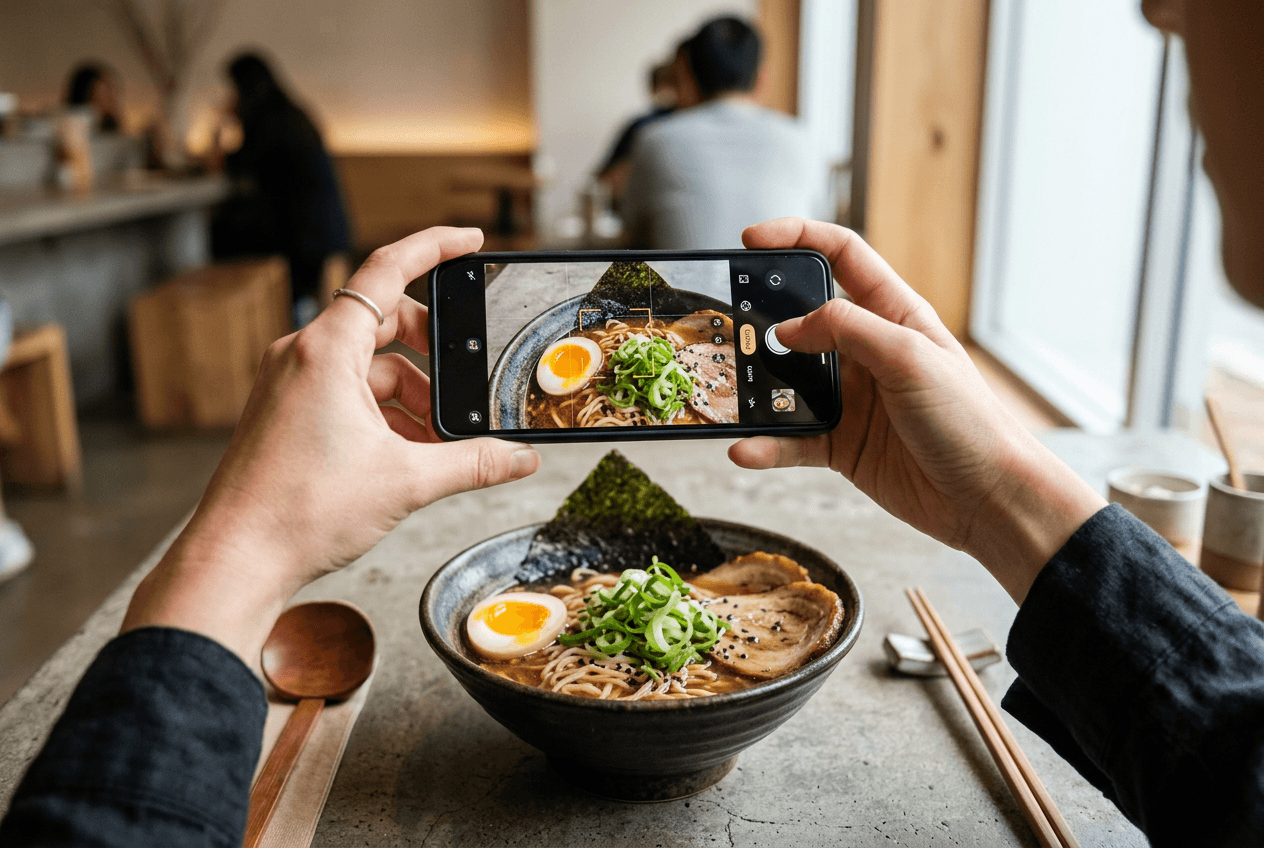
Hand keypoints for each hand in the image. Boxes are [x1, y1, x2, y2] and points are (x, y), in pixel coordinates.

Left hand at [122, 227, 540, 661]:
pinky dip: (382, 410)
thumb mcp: (406, 481)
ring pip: (366, 363)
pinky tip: (408, 452)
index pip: (386, 270)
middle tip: (465, 381)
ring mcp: (290, 384)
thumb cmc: (299, 513)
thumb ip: (473, 463)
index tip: (470, 241)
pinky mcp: (285, 413)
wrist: (236, 560)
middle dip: (431, 348)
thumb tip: (520, 459)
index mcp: (327, 350)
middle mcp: (302, 356)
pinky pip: (345, 392)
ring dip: (410, 391)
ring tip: (439, 438)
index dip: (434, 247)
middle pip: (382, 319)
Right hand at [728, 219, 1103, 601]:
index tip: (752, 239)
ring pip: (788, 384)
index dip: (797, 238)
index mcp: (894, 315)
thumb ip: (847, 331)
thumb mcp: (910, 358)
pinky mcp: (842, 444)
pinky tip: (747, 449)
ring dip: (757, 389)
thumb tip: (789, 329)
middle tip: (728, 324)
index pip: (841, 256)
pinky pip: (793, 439)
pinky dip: (768, 445)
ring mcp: (853, 399)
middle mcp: (868, 351)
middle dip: (762, 319)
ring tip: (730, 392)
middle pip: (803, 319)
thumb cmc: (969, 422)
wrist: (989, 498)